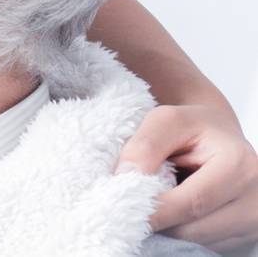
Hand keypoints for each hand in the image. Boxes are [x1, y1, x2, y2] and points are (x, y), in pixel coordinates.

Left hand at [117, 103, 257, 250]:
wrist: (219, 136)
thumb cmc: (193, 128)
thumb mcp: (166, 121)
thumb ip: (145, 145)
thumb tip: (125, 178)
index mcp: (240, 166)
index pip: (190, 203)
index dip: (152, 211)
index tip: (121, 210)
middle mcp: (255, 198)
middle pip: (193, 231)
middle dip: (158, 222)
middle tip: (133, 206)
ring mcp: (253, 221)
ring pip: (197, 243)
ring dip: (170, 229)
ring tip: (158, 205)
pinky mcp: (245, 236)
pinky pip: (204, 246)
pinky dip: (182, 234)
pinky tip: (175, 215)